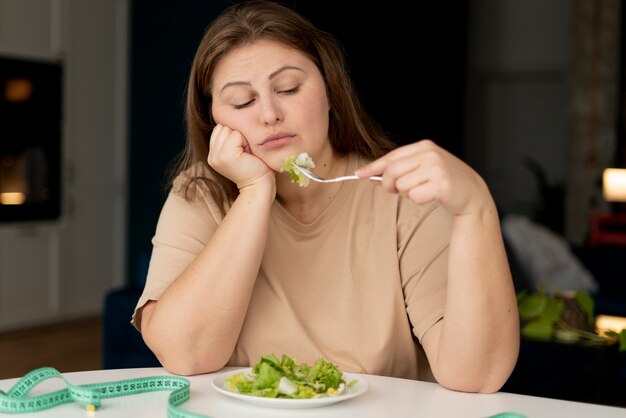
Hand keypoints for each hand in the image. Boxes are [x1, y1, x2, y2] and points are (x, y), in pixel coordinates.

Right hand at [208, 124, 273, 189]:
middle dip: (238, 136)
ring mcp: (216, 156)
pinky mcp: (226, 155)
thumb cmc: (255, 168)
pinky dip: (245, 142)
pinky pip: (236, 134)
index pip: (220, 128)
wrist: (259, 185)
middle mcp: (212, 156)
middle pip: (223, 126)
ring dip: (242, 139)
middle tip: (245, 154)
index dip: (235, 136)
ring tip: (246, 155)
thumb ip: (230, 139)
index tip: (242, 152)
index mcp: (213, 154)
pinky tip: (248, 155)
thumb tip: (232, 118)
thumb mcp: (239, 151)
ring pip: (229, 129)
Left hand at [355, 140, 492, 215]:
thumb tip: (371, 175)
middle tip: (396, 191)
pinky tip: (431, 196)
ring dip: (408, 193)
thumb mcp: (422, 168)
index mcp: (423, 146)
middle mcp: (429, 154)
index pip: (391, 157)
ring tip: (423, 190)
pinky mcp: (441, 184)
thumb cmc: (443, 180)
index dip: (373, 167)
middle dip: (388, 185)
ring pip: (402, 186)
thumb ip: (399, 170)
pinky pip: (415, 196)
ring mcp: (436, 168)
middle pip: (392, 172)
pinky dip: (419, 200)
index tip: (359, 174)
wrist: (471, 192)